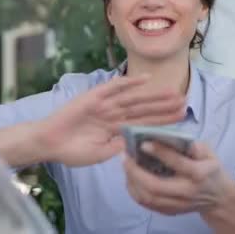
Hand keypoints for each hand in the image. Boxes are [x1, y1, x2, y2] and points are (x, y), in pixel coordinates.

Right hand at [40, 75, 185, 165]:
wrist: (49, 142)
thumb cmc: (71, 151)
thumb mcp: (99, 154)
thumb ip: (117, 147)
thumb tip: (137, 143)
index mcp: (116, 129)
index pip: (145, 124)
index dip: (163, 121)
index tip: (182, 119)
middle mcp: (114, 114)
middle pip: (144, 109)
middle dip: (164, 107)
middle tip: (185, 102)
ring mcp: (105, 104)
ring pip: (134, 98)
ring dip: (153, 95)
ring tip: (172, 92)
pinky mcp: (94, 96)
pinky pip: (113, 87)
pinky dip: (128, 82)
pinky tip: (144, 79)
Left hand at [123, 141, 234, 215]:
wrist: (218, 197)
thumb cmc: (210, 168)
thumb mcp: (209, 152)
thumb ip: (193, 145)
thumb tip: (173, 137)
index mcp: (199, 173)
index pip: (178, 163)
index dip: (160, 152)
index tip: (143, 143)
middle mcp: (187, 192)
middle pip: (156, 186)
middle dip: (136, 172)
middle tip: (125, 157)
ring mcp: (177, 204)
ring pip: (148, 197)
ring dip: (132, 182)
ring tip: (126, 166)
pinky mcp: (170, 211)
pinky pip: (147, 204)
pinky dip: (135, 191)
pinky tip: (130, 178)